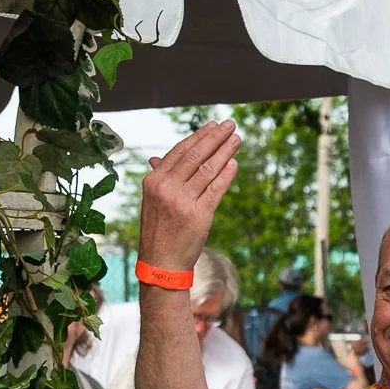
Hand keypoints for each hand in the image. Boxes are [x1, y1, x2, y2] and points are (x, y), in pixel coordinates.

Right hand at [138, 118, 240, 272]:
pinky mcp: (199, 215)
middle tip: (230, 126)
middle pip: (195, 156)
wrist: (161, 262)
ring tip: (236, 139)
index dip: (199, 137)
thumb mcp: (153, 201)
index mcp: (153, 181)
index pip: (180, 152)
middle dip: (215, 138)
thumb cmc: (159, 230)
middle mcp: (167, 188)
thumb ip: (160, 178)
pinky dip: (227, 175)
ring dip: (225, 152)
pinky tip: (234, 163)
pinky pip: (216, 190)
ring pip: (208, 170)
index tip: (213, 126)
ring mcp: (183, 202)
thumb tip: (158, 158)